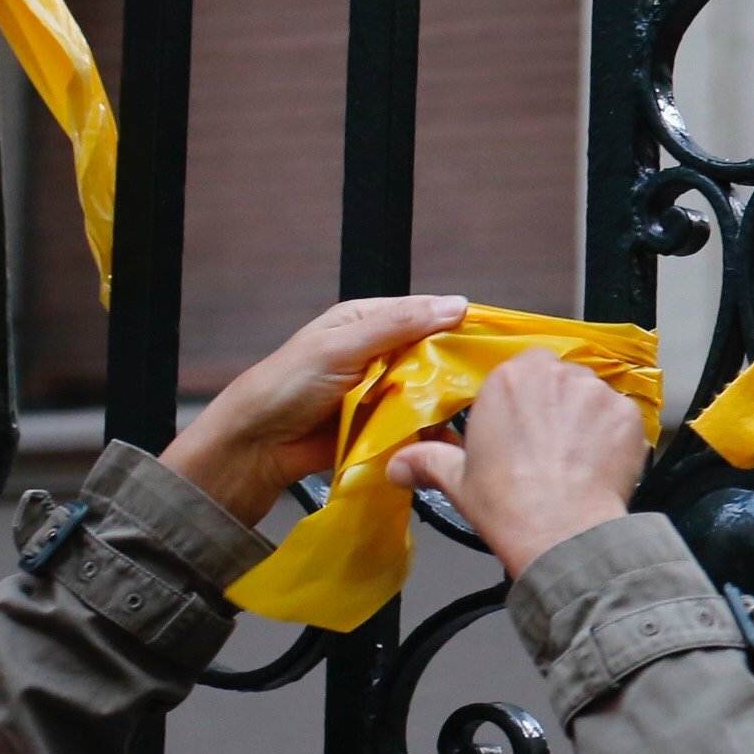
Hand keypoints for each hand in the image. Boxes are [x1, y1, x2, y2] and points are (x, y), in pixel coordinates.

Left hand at [162, 294, 469, 524]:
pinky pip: (418, 424)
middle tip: (485, 383)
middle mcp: (379, 353)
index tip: (499, 338)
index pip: (427, 314)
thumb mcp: (342, 346)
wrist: (255, 448)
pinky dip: (429, 431)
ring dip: (443, 403)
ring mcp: (383, 391)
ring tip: (468, 414)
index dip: (461, 324)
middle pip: (435, 355)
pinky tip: (445, 438)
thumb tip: (457, 305)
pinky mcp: (383, 426)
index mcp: (368, 322)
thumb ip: (398, 325)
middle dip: (456, 369)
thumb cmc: (286, 386)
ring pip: (430, 391)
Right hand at [384, 354, 646, 580]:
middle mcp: (555, 376)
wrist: (561, 530)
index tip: (521, 421)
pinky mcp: (628, 415)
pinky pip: (621, 416)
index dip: (524, 395)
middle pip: (559, 377)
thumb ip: (426, 461)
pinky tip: (600, 462)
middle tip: (548, 441)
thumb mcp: (457, 480)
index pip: (521, 368)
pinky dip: (614, 434)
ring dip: (585, 415)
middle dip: (554, 402)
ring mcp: (596, 392)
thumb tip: (396, 465)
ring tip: (575, 455)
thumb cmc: (506, 502)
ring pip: (591, 394)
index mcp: (508, 380)